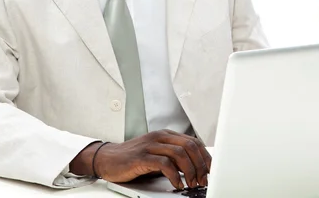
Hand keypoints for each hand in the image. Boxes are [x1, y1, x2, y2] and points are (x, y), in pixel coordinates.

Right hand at [71, 130, 211, 189]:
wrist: (107, 159)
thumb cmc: (133, 158)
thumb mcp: (157, 154)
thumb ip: (174, 157)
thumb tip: (195, 168)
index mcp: (166, 135)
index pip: (194, 141)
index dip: (205, 156)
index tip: (211, 170)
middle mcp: (160, 137)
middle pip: (190, 146)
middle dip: (200, 165)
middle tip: (203, 180)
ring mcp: (150, 145)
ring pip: (180, 154)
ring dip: (190, 171)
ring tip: (192, 184)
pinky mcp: (142, 157)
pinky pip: (164, 164)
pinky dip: (175, 176)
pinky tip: (177, 184)